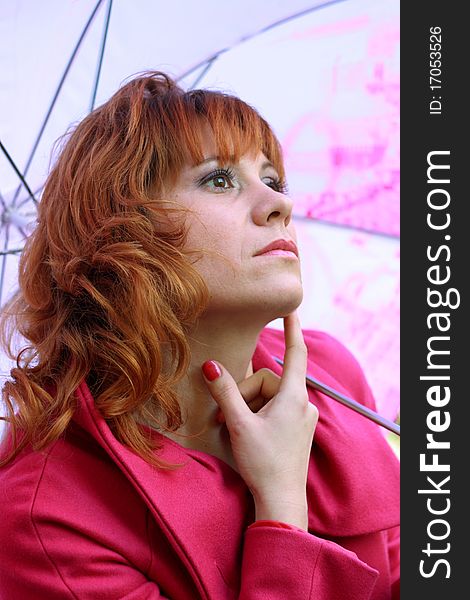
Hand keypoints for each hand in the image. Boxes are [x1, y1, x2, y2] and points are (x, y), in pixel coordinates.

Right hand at [201, 312, 318, 525]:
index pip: (295, 353)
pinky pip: (276, 409)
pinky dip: (260, 414)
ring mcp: (303, 417)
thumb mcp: (239, 424)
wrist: (281, 500)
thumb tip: (210, 365)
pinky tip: (251, 434)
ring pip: (270, 396)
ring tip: (239, 430)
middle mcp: (303, 403)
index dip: (292, 328)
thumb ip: (225, 392)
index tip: (291, 309)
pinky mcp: (299, 429)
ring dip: (250, 407)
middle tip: (230, 417)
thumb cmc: (262, 462)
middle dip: (246, 394)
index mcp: (293, 397)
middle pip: (269, 381)